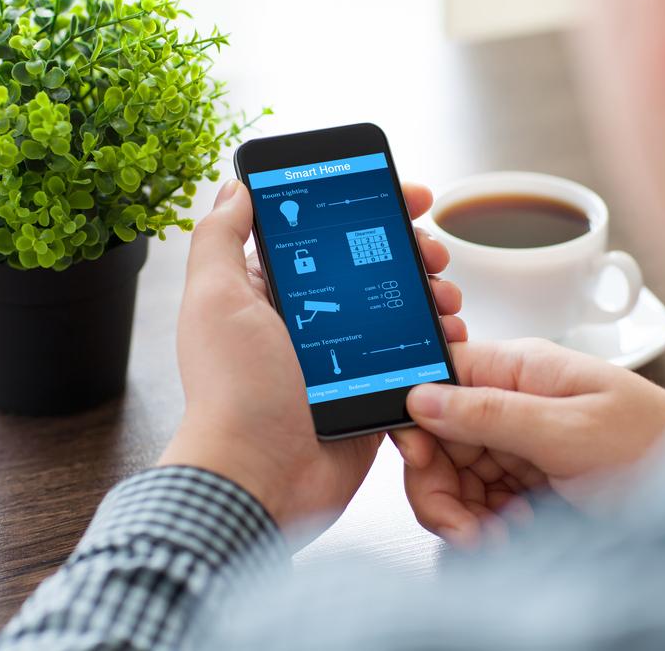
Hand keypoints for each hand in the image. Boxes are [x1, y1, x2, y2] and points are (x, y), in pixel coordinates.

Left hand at [158, 178, 466, 536]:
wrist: (262, 477)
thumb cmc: (234, 391)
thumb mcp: (215, 300)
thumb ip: (221, 237)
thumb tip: (236, 187)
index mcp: (273, 292)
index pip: (328, 234)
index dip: (370, 209)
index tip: (407, 196)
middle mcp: (311, 321)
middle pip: (375, 270)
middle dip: (414, 253)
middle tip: (434, 255)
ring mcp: (345, 358)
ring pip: (401, 313)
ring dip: (432, 299)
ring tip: (446, 300)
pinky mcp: (371, 392)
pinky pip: (412, 362)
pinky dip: (436, 350)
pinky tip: (448, 341)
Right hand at [392, 339, 664, 547]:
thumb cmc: (658, 446)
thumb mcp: (569, 431)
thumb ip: (491, 412)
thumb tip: (422, 396)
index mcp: (520, 369)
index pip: (437, 378)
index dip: (416, 420)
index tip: (422, 461)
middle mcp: (513, 400)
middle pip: (438, 438)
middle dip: (440, 487)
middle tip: (461, 525)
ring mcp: (519, 440)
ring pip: (455, 476)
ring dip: (464, 514)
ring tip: (496, 536)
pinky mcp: (528, 476)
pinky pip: (480, 500)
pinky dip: (485, 526)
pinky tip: (511, 533)